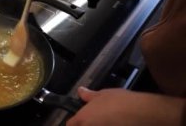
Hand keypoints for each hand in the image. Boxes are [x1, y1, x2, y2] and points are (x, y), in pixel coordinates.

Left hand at [66, 87, 184, 125]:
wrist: (142, 113)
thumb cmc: (121, 102)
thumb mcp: (103, 94)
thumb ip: (88, 95)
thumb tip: (80, 91)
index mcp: (82, 119)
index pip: (70, 124)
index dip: (74, 122)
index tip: (78, 120)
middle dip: (86, 124)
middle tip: (97, 119)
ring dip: (100, 124)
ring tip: (108, 120)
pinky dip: (110, 125)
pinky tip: (116, 122)